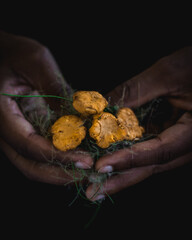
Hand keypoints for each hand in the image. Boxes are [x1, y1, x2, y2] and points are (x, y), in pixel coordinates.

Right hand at [0, 31, 92, 183]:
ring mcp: (13, 133)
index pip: (28, 144)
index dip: (58, 156)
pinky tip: (77, 156)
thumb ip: (55, 87)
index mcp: (0, 113)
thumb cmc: (12, 52)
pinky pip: (38, 153)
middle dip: (59, 174)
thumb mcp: (36, 61)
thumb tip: (79, 115)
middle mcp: (4, 129)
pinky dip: (58, 158)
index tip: (85, 160)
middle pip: (29, 165)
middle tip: (88, 173)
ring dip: (60, 171)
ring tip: (86, 169)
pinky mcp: (23, 131)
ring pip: (33, 164)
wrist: (0, 54)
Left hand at [86, 47, 191, 200]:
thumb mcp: (169, 73)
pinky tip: (110, 157)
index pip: (160, 151)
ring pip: (149, 159)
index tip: (102, 166)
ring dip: (122, 169)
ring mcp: (179, 139)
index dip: (129, 160)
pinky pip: (149, 146)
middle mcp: (188, 142)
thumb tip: (102, 107)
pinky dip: (128, 152)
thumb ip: (136, 91)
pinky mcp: (171, 133)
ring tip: (97, 180)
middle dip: (122, 179)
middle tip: (94, 192)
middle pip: (153, 165)